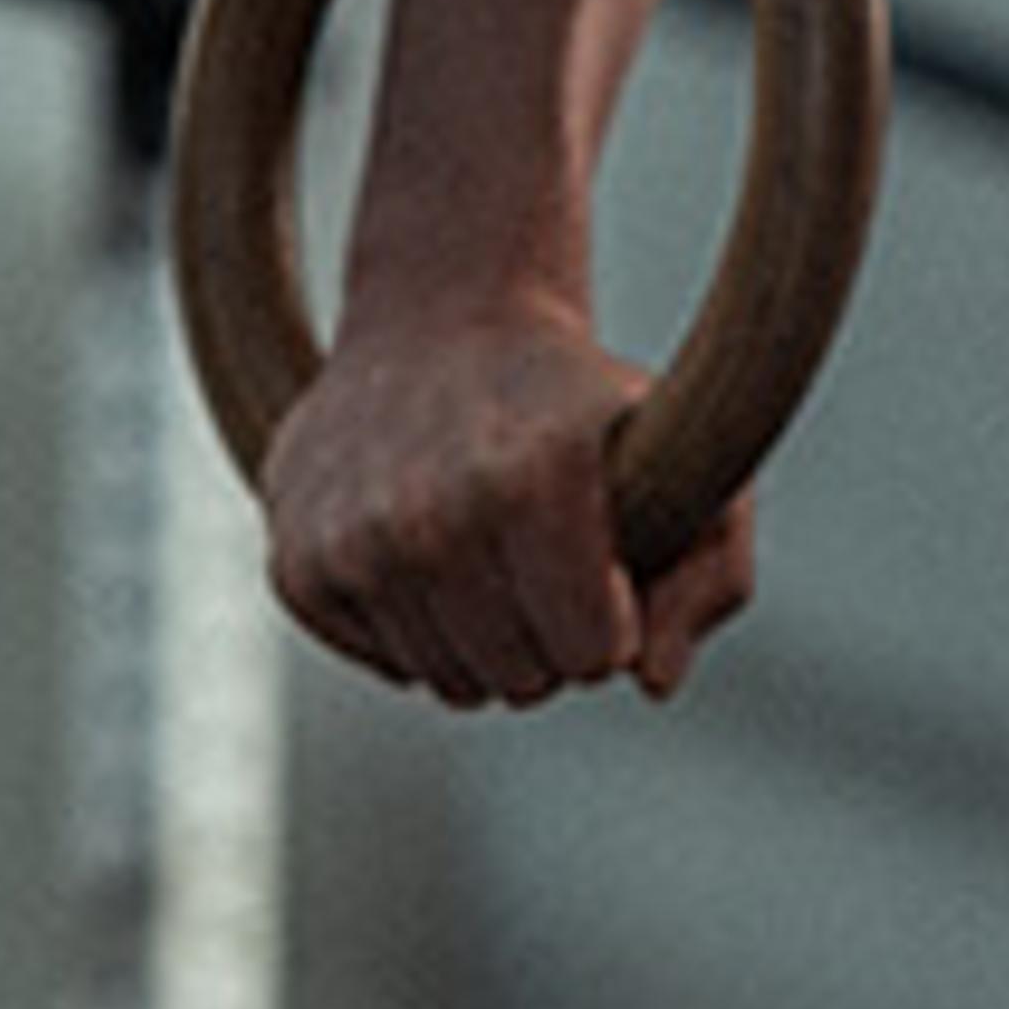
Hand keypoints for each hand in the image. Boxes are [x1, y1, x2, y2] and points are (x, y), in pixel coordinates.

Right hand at [259, 293, 755, 708]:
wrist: (445, 325)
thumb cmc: (584, 408)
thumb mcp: (687, 454)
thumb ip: (713, 572)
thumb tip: (652, 684)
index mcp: (538, 478)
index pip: (594, 653)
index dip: (614, 624)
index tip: (612, 572)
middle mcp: (432, 511)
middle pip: (522, 677)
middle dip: (554, 637)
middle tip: (552, 560)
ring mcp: (352, 541)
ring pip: (450, 682)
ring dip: (487, 639)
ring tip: (497, 551)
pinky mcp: (295, 565)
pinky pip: (387, 663)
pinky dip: (420, 630)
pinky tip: (436, 556)